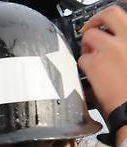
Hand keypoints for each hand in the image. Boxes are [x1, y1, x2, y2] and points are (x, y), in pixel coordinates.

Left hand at [79, 4, 126, 118]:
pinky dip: (82, 65)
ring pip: (91, 35)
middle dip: (97, 21)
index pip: (125, 14)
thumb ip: (124, 49)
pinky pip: (82, 58)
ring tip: (91, 59)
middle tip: (89, 31)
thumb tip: (115, 45)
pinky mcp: (95, 63)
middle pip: (109, 14)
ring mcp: (112, 48)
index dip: (111, 16)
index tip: (106, 20)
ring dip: (88, 46)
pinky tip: (89, 75)